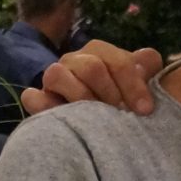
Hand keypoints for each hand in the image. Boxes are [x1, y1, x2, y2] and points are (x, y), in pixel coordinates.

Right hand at [21, 41, 163, 116]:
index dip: (133, 84)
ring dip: (81, 97)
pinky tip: (59, 114)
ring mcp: (54, 79)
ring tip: (95, 118)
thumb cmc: (121, 100)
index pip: (117, 61)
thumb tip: (148, 60)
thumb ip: (145, 68)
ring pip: (57, 74)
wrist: (97, 126)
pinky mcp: (39, 99)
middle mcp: (75, 61)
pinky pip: (33, 97)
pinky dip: (42, 104)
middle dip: (110, 93)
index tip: (145, 110)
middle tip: (121, 115)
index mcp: (100, 54)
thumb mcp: (139, 83)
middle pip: (91, 67)